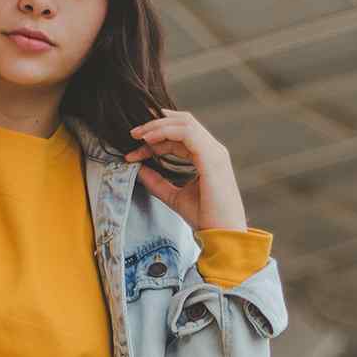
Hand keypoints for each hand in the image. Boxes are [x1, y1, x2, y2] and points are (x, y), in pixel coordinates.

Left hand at [123, 110, 247, 231]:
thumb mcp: (174, 197)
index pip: (179, 137)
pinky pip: (187, 133)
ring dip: (158, 125)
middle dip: (156, 124)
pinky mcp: (211, 157)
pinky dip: (166, 132)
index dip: (155, 139)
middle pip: (183, 122)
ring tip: (138, 135)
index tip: (134, 152)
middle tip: (133, 133)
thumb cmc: (206, 219)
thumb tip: (138, 169)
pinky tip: (150, 140)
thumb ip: (157, 182)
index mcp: (207, 157)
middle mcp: (212, 150)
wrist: (222, 234)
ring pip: (184, 123)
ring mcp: (214, 151)